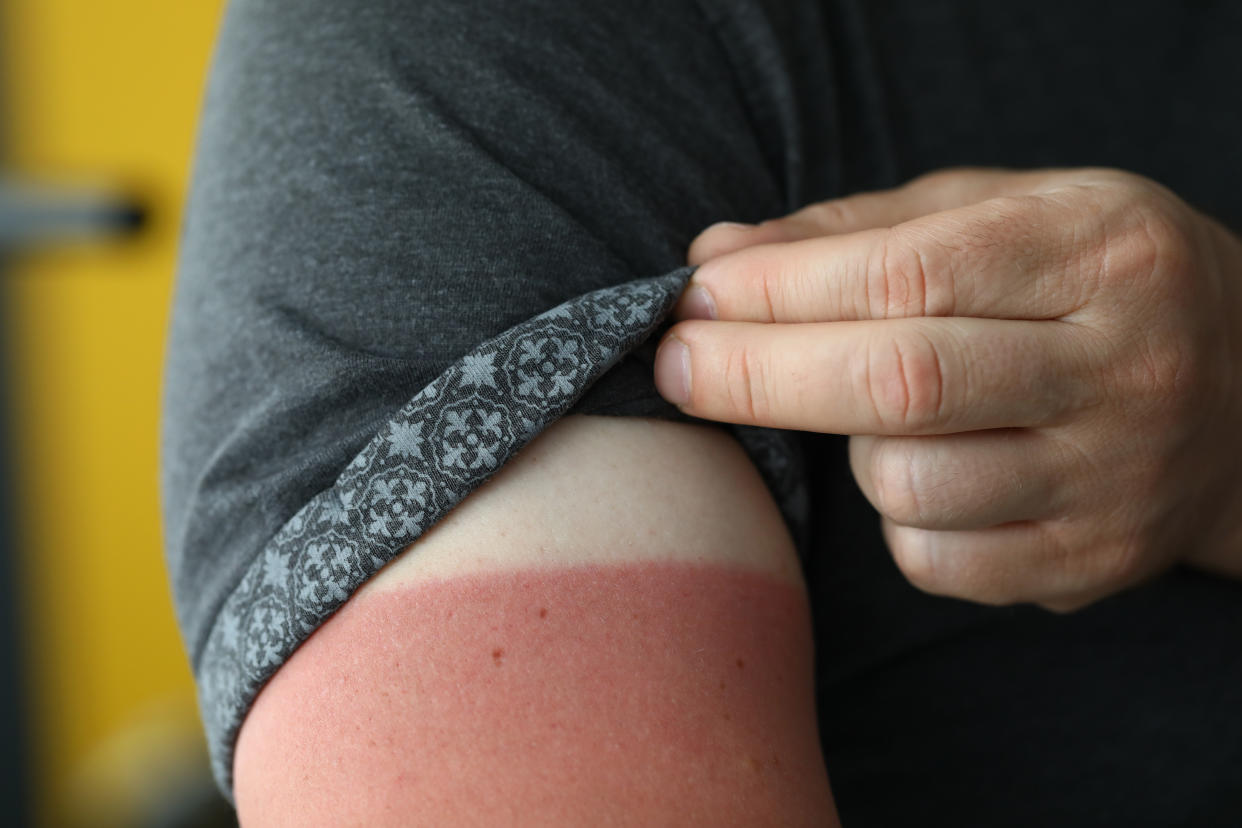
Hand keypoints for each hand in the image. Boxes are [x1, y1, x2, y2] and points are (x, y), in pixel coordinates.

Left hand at [654, 167, 1241, 610]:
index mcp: (1099, 253)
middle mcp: (1121, 368)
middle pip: (898, 385)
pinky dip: (898, 518)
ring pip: (906, 484)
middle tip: (675, 364)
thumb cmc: (1089, 283)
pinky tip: (932, 474)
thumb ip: (857, 233)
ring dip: (851, 449)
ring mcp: (1112, 480)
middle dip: (756, 376)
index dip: (778, 292)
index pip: (905, 274)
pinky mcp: (1087, 565)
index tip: (692, 299)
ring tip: (883, 413)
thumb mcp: (1002, 214)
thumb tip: (715, 259)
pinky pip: (932, 560)